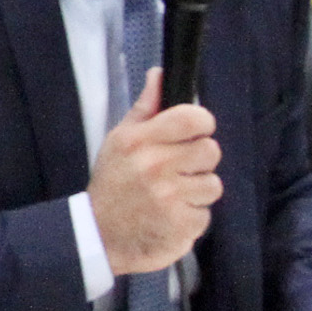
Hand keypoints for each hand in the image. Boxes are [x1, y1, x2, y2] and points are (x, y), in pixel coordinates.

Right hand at [87, 69, 220, 274]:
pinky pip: (206, 214)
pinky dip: (192, 218)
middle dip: (199, 161)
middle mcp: (155, 167)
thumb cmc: (113, 184)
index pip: (192, 118)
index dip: (201, 124)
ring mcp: (169, 198)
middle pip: (210, 150)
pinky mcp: (180, 226)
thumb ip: (146, 108)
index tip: (193, 133)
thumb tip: (160, 74)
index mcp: (140, 141)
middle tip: (178, 171)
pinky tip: (171, 217)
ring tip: (172, 197)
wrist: (98, 236)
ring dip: (197, 192)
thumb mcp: (120, 141)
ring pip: (213, 184)